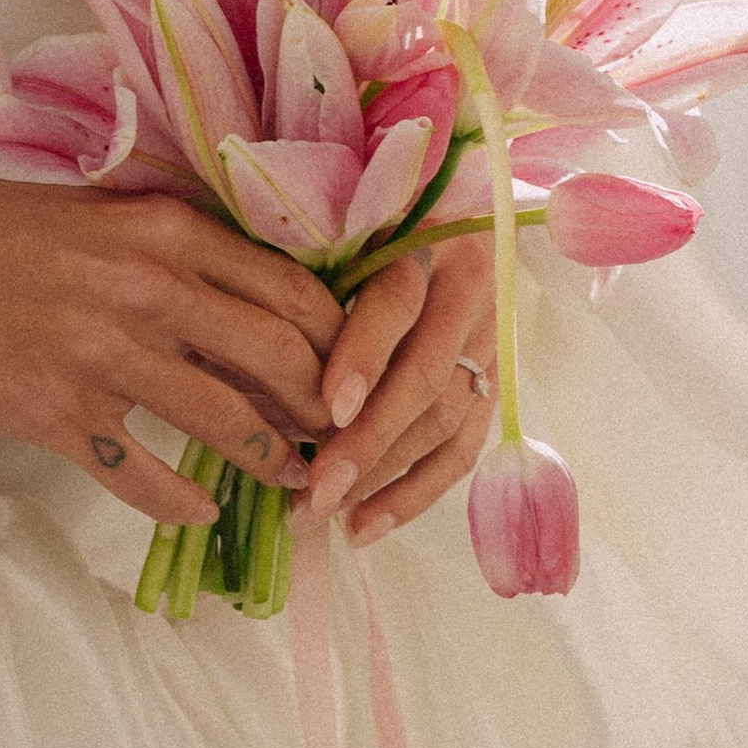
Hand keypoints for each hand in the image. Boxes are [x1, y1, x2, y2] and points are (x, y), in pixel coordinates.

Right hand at [0, 104, 341, 528]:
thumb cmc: (1, 226)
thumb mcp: (105, 212)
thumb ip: (177, 248)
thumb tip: (251, 297)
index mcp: (165, 231)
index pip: (288, 288)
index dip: (337, 338)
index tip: (357, 369)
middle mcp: (147, 288)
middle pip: (276, 356)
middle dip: (324, 407)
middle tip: (345, 439)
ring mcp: (102, 354)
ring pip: (222, 418)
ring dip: (271, 459)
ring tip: (296, 482)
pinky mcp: (56, 411)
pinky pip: (140, 471)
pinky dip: (182, 499)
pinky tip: (204, 510)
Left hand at [307, 234, 498, 546]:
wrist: (444, 221)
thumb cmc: (366, 223)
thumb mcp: (346, 225)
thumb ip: (317, 268)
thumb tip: (258, 338)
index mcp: (430, 237)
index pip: (399, 302)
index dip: (365, 356)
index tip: (327, 408)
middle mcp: (470, 291)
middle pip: (426, 377)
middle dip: (368, 440)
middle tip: (315, 489)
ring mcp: (488, 343)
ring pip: (445, 423)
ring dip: (385, 478)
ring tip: (325, 513)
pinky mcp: (490, 386)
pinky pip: (460, 452)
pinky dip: (413, 496)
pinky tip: (364, 527)